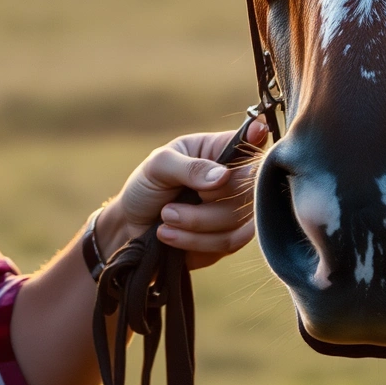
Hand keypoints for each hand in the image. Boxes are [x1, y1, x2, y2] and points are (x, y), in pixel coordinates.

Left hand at [96, 120, 268, 270]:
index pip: (253, 142)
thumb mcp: (158, 166)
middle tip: (169, 209)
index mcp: (221, 149)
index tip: (243, 149)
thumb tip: (223, 176)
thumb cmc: (145, 187)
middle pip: (250, 191)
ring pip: (240, 221)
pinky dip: (196, 242)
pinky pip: (229, 243)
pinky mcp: (230, 239)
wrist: (130, 228)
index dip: (255, 146)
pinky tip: (170, 236)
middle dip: (208, 205)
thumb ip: (190, 167)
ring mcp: (236, 210)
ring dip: (196, 225)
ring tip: (165, 220)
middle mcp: (235, 178)